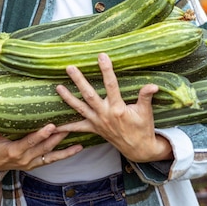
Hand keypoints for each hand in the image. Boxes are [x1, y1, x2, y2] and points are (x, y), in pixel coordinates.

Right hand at [0, 123, 82, 171]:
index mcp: (14, 151)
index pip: (30, 142)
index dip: (40, 135)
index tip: (51, 126)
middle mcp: (25, 159)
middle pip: (44, 147)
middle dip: (57, 137)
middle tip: (69, 126)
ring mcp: (31, 162)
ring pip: (51, 153)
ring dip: (65, 146)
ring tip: (78, 136)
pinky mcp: (36, 164)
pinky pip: (52, 159)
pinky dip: (65, 154)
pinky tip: (78, 148)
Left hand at [55, 53, 172, 162]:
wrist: (139, 149)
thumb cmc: (143, 128)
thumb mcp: (146, 112)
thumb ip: (145, 97)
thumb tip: (153, 85)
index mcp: (118, 108)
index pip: (111, 85)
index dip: (106, 70)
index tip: (101, 56)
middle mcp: (105, 115)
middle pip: (89, 95)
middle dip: (79, 81)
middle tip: (70, 67)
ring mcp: (98, 123)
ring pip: (80, 108)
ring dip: (68, 98)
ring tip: (57, 87)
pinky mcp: (94, 130)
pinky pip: (78, 128)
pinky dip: (66, 127)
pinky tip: (54, 125)